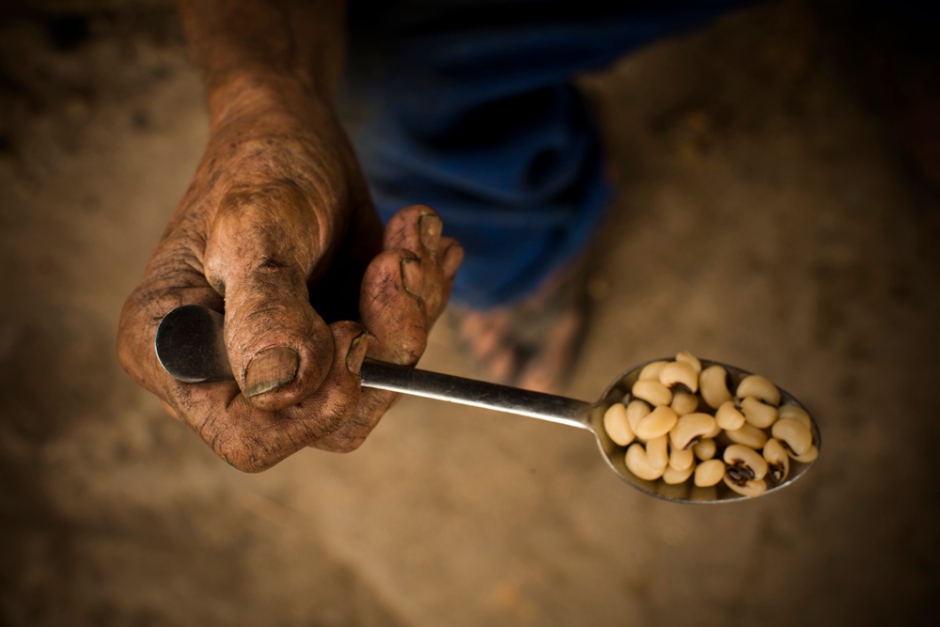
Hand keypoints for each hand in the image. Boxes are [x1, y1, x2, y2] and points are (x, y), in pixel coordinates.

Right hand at [117, 82, 461, 470]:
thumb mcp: (257, 225)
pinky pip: (396, 355)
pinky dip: (421, 300)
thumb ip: (266, 310)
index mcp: (178, 356)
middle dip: (385, 343)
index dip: (315, 406)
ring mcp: (286, 361)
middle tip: (398, 264)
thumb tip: (282, 388)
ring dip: (412, 311)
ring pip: (375, 387)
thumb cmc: (261, 164)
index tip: (355, 334)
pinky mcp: (332, 343)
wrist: (293, 129)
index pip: (250, 439)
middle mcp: (227, 374)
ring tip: (412, 240)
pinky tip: (420, 244)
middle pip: (328, 421)